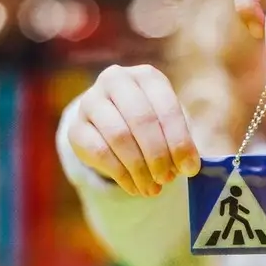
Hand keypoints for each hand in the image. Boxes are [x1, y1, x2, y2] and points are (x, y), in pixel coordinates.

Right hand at [67, 65, 200, 196]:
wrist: (109, 123)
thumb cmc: (149, 124)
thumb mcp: (167, 126)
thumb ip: (179, 144)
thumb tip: (189, 166)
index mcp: (146, 76)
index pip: (167, 108)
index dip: (180, 141)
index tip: (190, 169)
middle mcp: (116, 80)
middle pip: (141, 120)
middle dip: (158, 155)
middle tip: (167, 179)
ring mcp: (91, 101)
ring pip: (119, 136)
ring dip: (140, 168)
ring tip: (153, 188)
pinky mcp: (76, 127)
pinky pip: (100, 152)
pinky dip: (122, 175)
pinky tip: (135, 187)